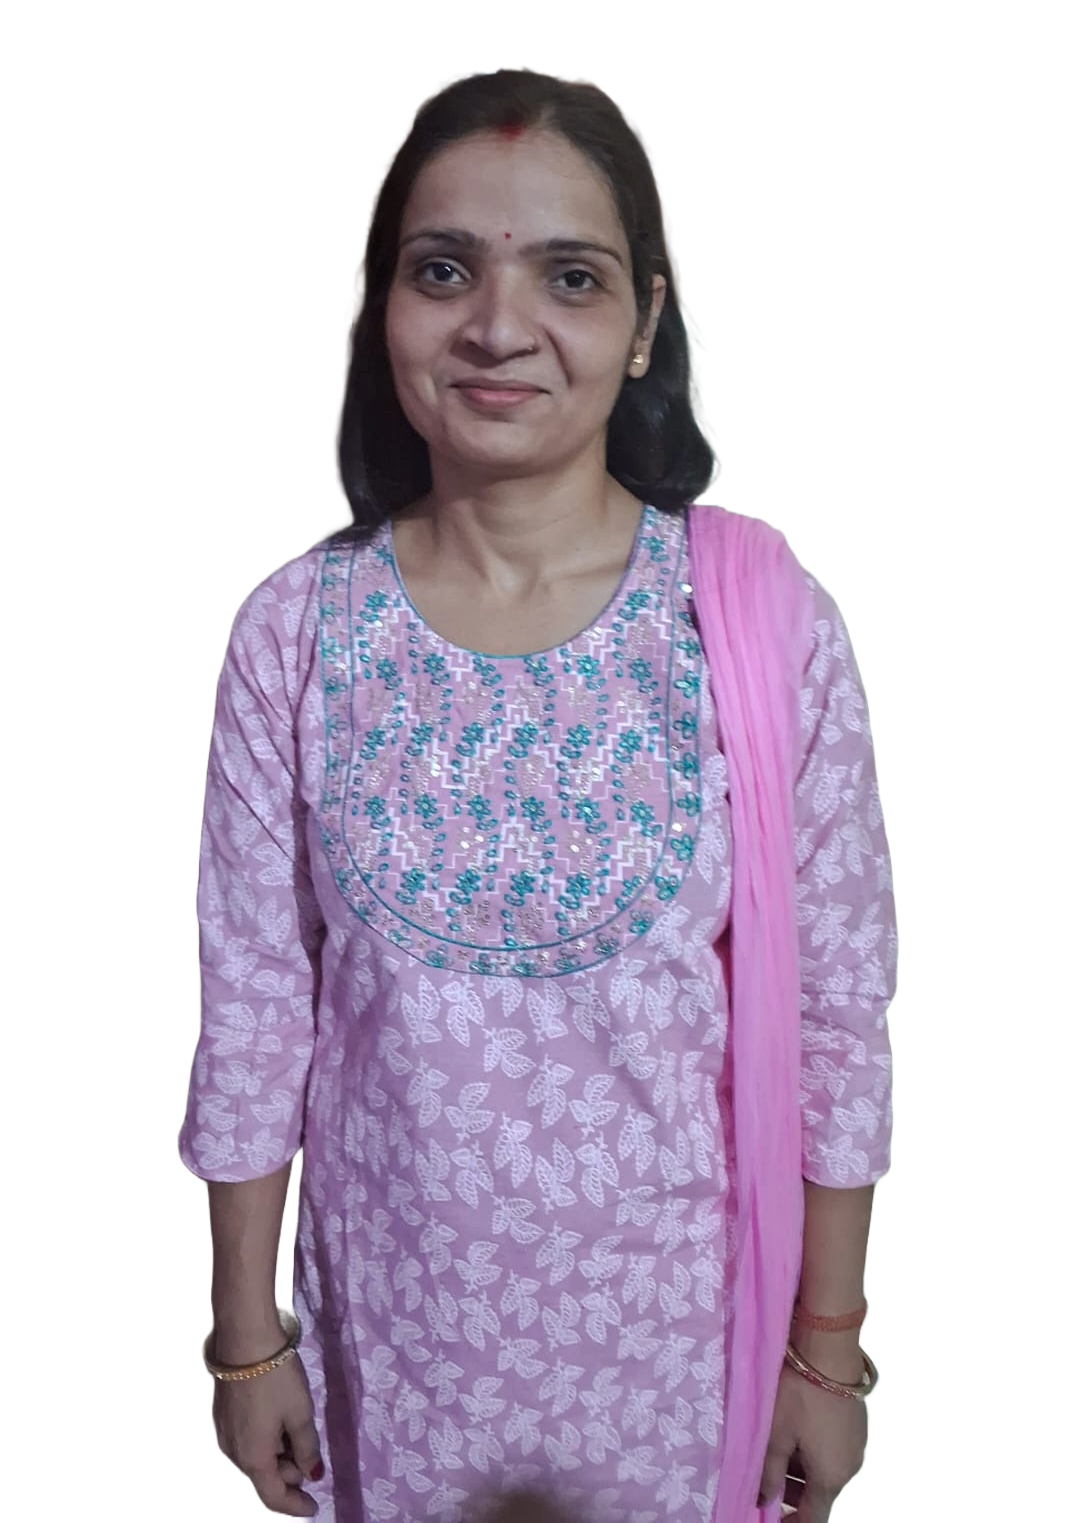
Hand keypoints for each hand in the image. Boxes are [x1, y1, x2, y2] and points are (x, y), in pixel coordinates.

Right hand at [212, 1353, 323, 1517]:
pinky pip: (245, 1442)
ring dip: (277, 1458)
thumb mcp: (300, 1413)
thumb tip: (311, 1475)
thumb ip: (307, 1448)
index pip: (273, 1499)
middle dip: (288, 1477)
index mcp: (254, 1460)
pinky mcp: (219, 1415)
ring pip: (253, 1459)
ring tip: (298, 1438)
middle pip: (263, 1478)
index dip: (295, 1507)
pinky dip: (264, 1443)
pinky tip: (278, 1424)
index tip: (315, 1507)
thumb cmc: (277, 1379)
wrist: (242, 1338)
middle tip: (311, 1461)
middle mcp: (232, 1454)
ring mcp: (222, 1434)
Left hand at [757, 1361, 868, 1521]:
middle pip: (822, 1496)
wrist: (830, 1349)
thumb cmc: (799, 1395)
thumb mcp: (776, 1434)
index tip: (771, 1518)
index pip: (814, 1519)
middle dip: (794, 1496)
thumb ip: (768, 1472)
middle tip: (765, 1485)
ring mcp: (857, 1445)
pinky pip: (834, 1451)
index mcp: (831, 1479)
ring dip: (802, 1473)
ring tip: (774, 1457)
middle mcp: (850, 1468)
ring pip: (827, 1471)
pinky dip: (814, 1454)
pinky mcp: (856, 1425)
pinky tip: (795, 1436)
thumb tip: (764, 1500)